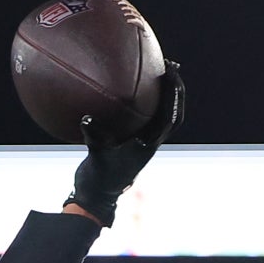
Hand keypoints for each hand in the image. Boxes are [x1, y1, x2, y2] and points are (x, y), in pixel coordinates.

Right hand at [66, 64, 184, 226]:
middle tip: (172, 66)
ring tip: (162, 72)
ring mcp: (146, 142)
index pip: (168, 117)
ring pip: (165, 115)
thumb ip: (93, 137)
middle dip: (176, 90)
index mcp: (148, 146)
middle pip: (174, 114)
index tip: (171, 73)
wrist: (99, 196)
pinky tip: (135, 86)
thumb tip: (87, 118)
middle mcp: (152, 143)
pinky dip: (147, 101)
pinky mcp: (138, 142)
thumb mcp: (94, 155)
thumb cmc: (97, 179)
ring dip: (166, 95)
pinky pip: (148, 118)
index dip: (173, 95)